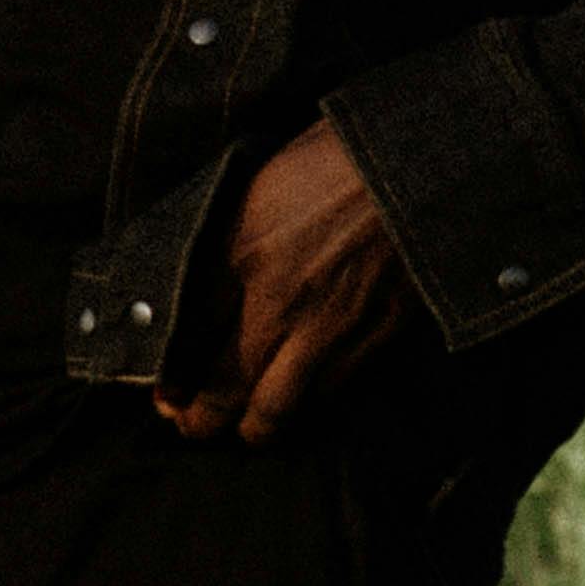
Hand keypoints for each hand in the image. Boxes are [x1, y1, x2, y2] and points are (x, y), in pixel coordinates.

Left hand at [156, 118, 410, 446]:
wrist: (421, 164)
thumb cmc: (339, 155)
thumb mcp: (262, 179)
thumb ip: (227, 232)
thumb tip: (199, 273)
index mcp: (241, 248)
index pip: (184, 332)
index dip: (168, 371)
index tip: (163, 387)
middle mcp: (276, 300)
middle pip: (221, 385)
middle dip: (199, 418)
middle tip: (189, 424)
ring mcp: (325, 326)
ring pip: (273, 409)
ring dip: (253, 429)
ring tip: (245, 430)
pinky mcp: (372, 338)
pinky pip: (327, 395)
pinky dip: (309, 406)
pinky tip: (302, 403)